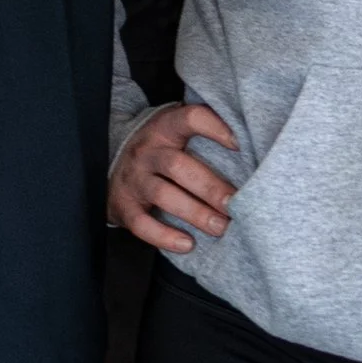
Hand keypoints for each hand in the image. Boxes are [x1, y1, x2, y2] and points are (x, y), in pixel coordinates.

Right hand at [108, 101, 239, 252]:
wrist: (108, 158)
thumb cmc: (160, 148)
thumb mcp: (176, 131)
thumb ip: (204, 133)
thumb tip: (253, 146)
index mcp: (165, 128)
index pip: (189, 118)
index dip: (213, 127)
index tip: (239, 144)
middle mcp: (147, 152)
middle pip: (178, 166)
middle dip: (210, 187)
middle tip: (236, 204)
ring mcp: (133, 179)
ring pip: (163, 195)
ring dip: (195, 213)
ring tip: (221, 227)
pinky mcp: (124, 206)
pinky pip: (142, 224)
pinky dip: (164, 237)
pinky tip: (188, 244)